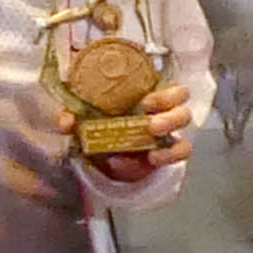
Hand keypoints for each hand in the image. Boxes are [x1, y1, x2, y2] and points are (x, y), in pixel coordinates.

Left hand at [76, 73, 204, 185]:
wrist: (102, 154)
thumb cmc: (102, 126)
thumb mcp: (86, 119)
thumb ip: (74, 117)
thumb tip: (67, 121)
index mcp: (151, 98)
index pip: (175, 90)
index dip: (166, 95)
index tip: (146, 102)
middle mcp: (164, 116)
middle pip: (184, 111)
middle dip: (171, 118)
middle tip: (151, 127)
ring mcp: (167, 140)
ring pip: (185, 138)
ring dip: (170, 146)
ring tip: (151, 153)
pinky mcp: (165, 159)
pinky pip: (176, 159)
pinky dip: (164, 162)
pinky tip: (148, 163)